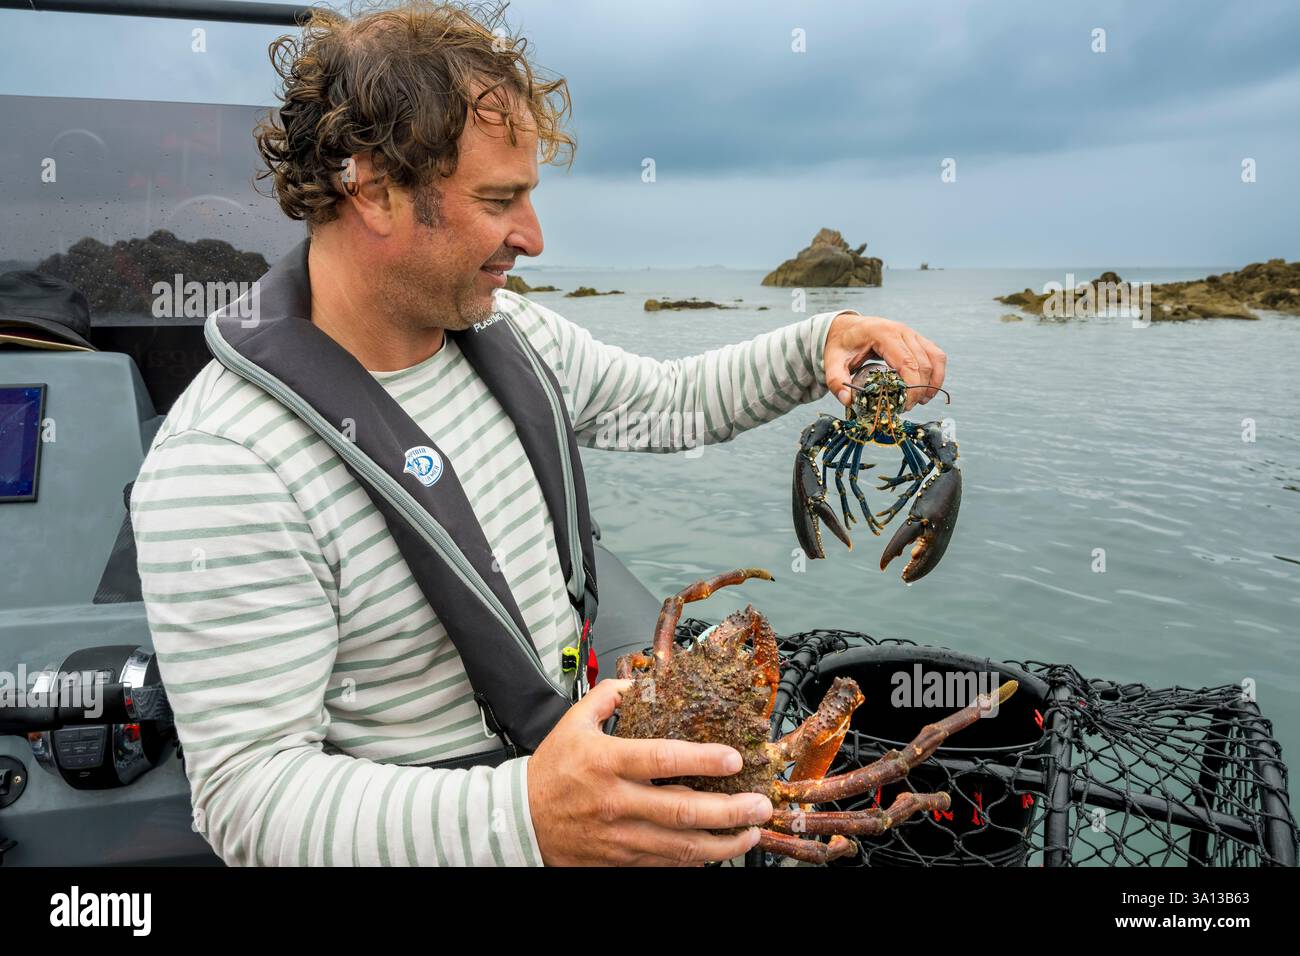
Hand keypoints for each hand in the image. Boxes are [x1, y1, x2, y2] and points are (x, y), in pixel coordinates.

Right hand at [527, 678, 772, 865]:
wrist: (519, 822)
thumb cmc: (549, 772)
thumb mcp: (572, 723)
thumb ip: (607, 697)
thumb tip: (637, 682)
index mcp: (606, 762)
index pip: (662, 759)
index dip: (703, 759)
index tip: (734, 758)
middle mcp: (616, 802)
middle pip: (682, 809)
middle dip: (729, 810)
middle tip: (761, 804)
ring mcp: (619, 837)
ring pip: (680, 846)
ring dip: (723, 843)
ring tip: (751, 833)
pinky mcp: (619, 861)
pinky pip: (664, 865)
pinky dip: (694, 861)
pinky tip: (716, 852)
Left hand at [824, 311, 946, 410]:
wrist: (846, 327)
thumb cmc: (841, 344)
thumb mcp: (832, 361)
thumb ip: (836, 381)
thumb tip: (847, 400)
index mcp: (883, 334)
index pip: (906, 363)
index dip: (911, 387)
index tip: (904, 405)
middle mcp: (902, 331)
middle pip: (923, 363)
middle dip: (920, 389)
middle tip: (907, 407)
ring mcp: (912, 333)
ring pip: (935, 358)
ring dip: (933, 382)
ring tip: (922, 401)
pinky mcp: (917, 338)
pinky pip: (936, 355)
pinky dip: (937, 373)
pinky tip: (927, 389)